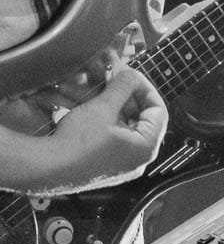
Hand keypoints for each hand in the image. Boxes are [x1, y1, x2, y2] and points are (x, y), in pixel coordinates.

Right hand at [47, 68, 167, 191]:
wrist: (45, 169)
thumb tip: (131, 75)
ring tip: (101, 90)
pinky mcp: (103, 167)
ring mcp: (121, 166)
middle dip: (126, 96)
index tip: (132, 76)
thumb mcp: (104, 107)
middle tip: (116, 80)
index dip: (145, 89)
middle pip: (141, 119)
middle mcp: (138, 160)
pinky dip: (104, 121)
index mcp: (146, 147)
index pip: (158, 111)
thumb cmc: (78, 141)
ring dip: (113, 106)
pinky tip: (91, 107)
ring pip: (124, 127)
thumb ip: (122, 87)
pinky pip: (112, 138)